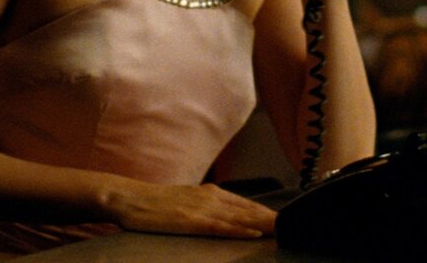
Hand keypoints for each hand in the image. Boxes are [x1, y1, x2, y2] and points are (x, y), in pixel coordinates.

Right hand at [104, 181, 275, 238]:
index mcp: (212, 193)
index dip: (269, 215)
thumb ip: (209, 209)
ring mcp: (201, 208)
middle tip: (297, 228)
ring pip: (240, 217)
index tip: (289, 223)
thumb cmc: (157, 204)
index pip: (249, 205)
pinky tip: (253, 233)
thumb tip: (230, 219)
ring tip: (284, 231)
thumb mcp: (188, 202)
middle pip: (250, 210)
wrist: (130, 197)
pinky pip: (220, 226)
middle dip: (273, 220)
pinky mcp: (190, 221)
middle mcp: (211, 197)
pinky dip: (239, 229)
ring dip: (264, 224)